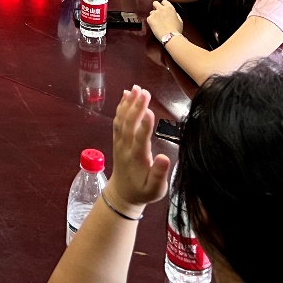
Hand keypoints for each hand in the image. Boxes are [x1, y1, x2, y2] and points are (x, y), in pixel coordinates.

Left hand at [106, 85, 171, 210]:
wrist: (122, 194)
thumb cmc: (143, 191)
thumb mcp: (155, 189)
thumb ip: (159, 174)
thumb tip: (164, 157)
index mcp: (137, 159)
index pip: (140, 139)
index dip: (144, 125)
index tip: (149, 110)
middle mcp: (126, 147)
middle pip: (130, 125)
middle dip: (136, 107)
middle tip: (144, 91)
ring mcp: (119, 142)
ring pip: (122, 120)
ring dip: (128, 103)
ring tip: (135, 88)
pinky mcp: (117, 139)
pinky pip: (117, 120)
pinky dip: (121, 106)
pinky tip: (125, 94)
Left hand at [145, 0, 182, 41]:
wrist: (170, 36)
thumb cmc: (177, 30)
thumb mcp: (180, 20)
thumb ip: (175, 14)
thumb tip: (172, 12)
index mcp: (169, 8)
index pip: (164, 1)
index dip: (163, 5)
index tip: (164, 9)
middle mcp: (161, 8)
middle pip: (155, 3)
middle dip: (156, 7)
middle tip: (158, 13)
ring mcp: (155, 13)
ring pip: (151, 12)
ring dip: (154, 15)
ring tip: (157, 22)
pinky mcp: (150, 19)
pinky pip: (149, 18)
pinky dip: (151, 21)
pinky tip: (155, 26)